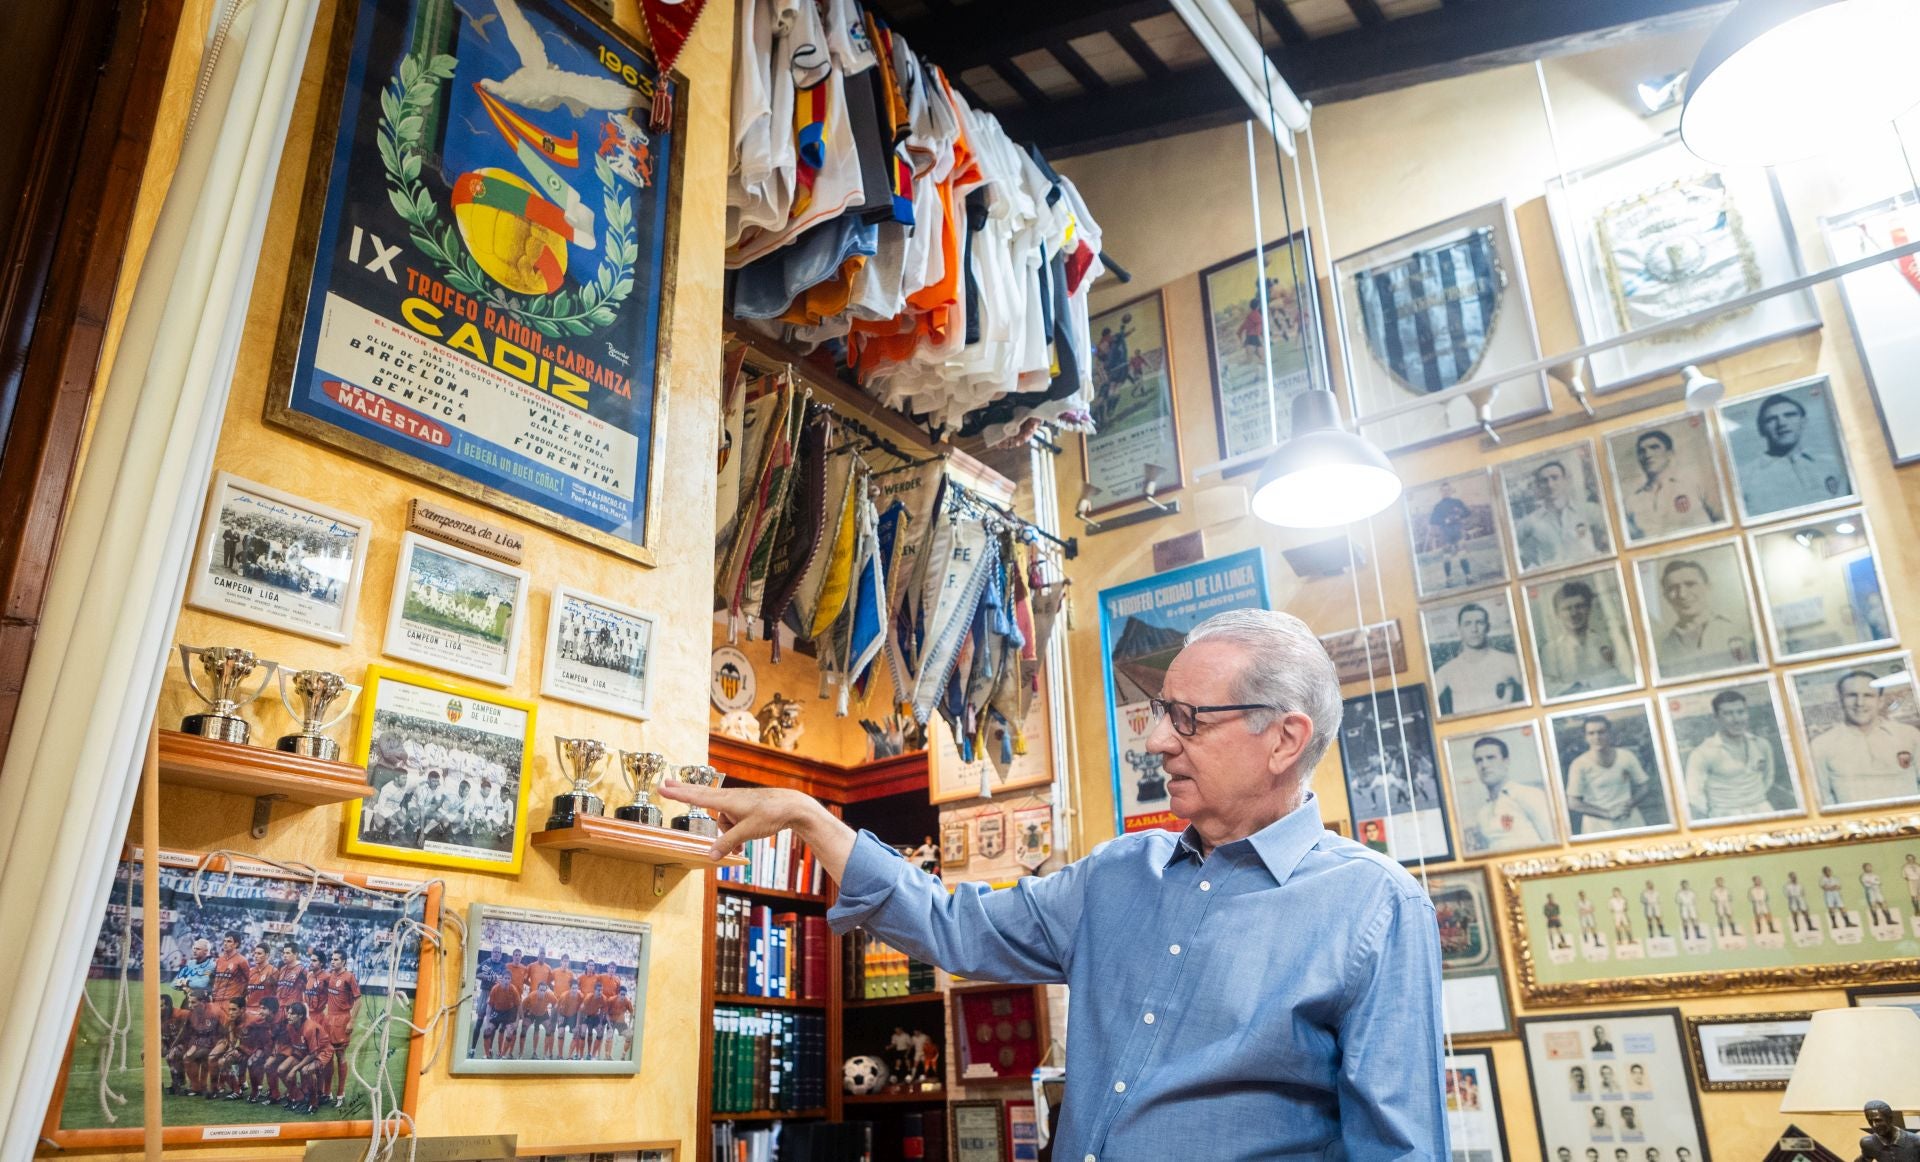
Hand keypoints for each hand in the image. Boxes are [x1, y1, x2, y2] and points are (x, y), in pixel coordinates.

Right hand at [658, 778, 818, 859]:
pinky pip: (731, 822)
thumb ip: (727, 843)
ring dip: (726, 835)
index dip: (678, 794)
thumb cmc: (770, 814)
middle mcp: (728, 798)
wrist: (792, 806)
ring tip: (738, 849)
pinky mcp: (743, 807)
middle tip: (665, 783)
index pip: (696, 797)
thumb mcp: (747, 832)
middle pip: (701, 796)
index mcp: (726, 800)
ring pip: (722, 820)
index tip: (662, 787)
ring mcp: (736, 802)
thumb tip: (710, 856)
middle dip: (684, 792)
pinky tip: (741, 846)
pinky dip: (733, 833)